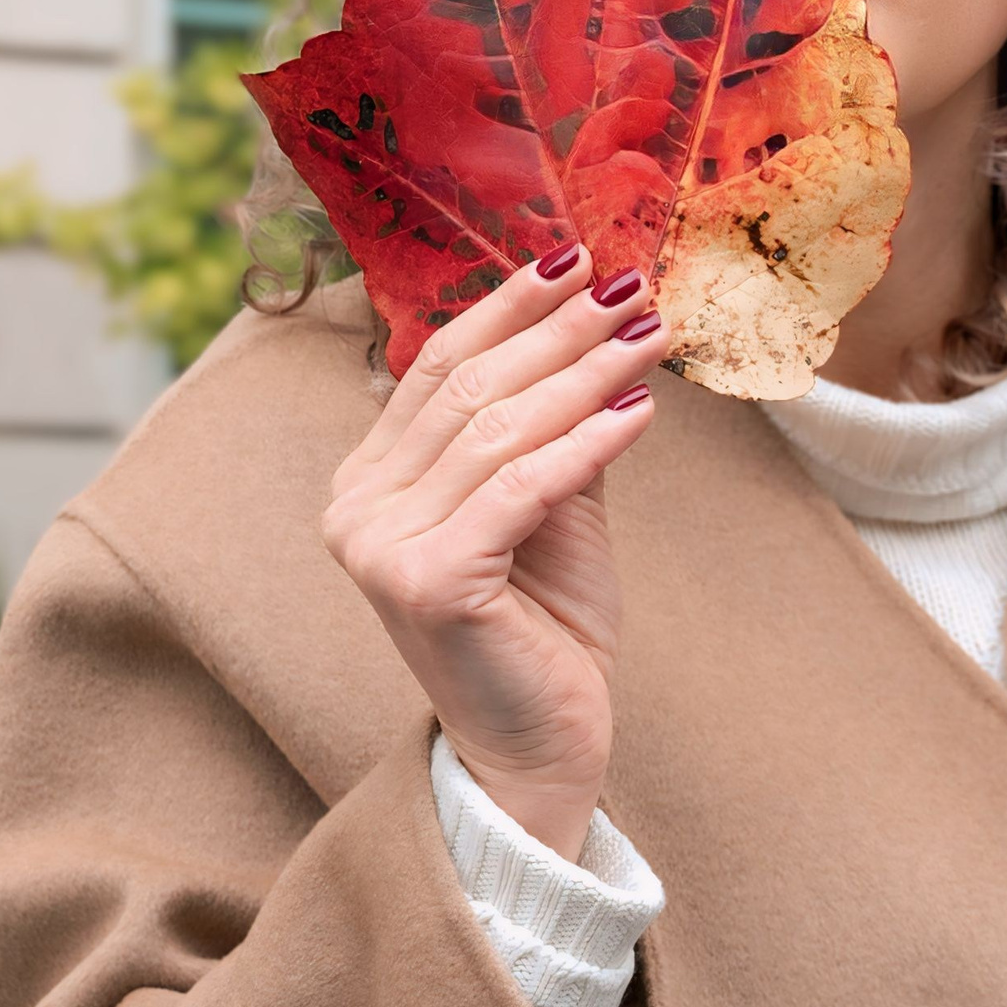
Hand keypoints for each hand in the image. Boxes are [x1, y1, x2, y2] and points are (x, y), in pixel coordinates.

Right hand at [322, 248, 662, 858]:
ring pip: (498, 431)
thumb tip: (604, 322)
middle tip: (632, 287)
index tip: (579, 258)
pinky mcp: (428, 584)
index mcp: (368, 480)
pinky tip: (639, 410)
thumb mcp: (552, 505)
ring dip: (585, 374)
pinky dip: (587, 442)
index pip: (439, 367)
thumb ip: (555, 424)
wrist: (540, 748)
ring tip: (650, 335)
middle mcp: (356, 508)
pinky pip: (522, 488)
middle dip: (559, 330)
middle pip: (469, 389)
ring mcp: (382, 548)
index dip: (509, 306)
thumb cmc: (544, 627)